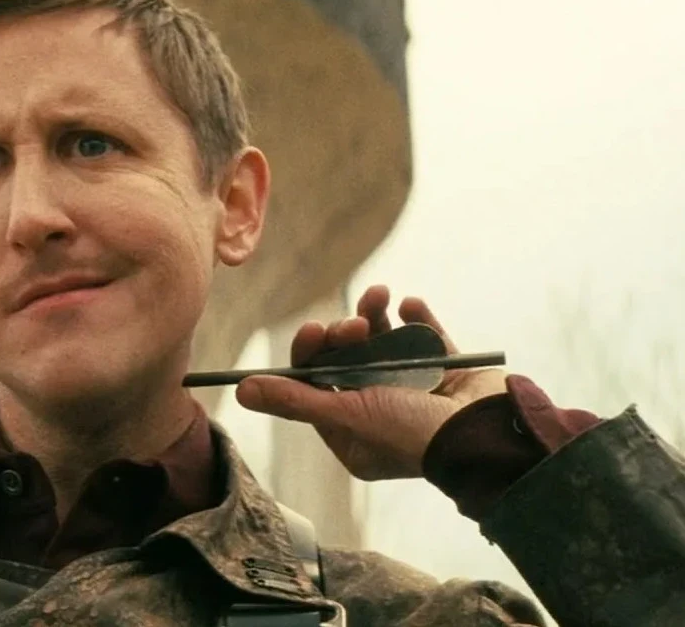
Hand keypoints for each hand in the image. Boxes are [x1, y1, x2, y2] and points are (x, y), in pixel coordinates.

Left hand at [235, 284, 507, 480]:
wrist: (491, 436)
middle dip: (344, 334)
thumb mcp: (349, 416)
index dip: (310, 354)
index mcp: (353, 432)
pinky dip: (415, 316)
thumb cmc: (415, 434)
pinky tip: (409, 304)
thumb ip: (296, 400)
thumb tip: (240, 390)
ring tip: (380, 295)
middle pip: (346, 360)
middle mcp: (381, 410)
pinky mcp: (448, 369)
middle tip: (351, 325)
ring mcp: (416, 389)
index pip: (316, 384)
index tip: (315, 331)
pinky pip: (424, 334)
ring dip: (376, 314)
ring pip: (383, 342)